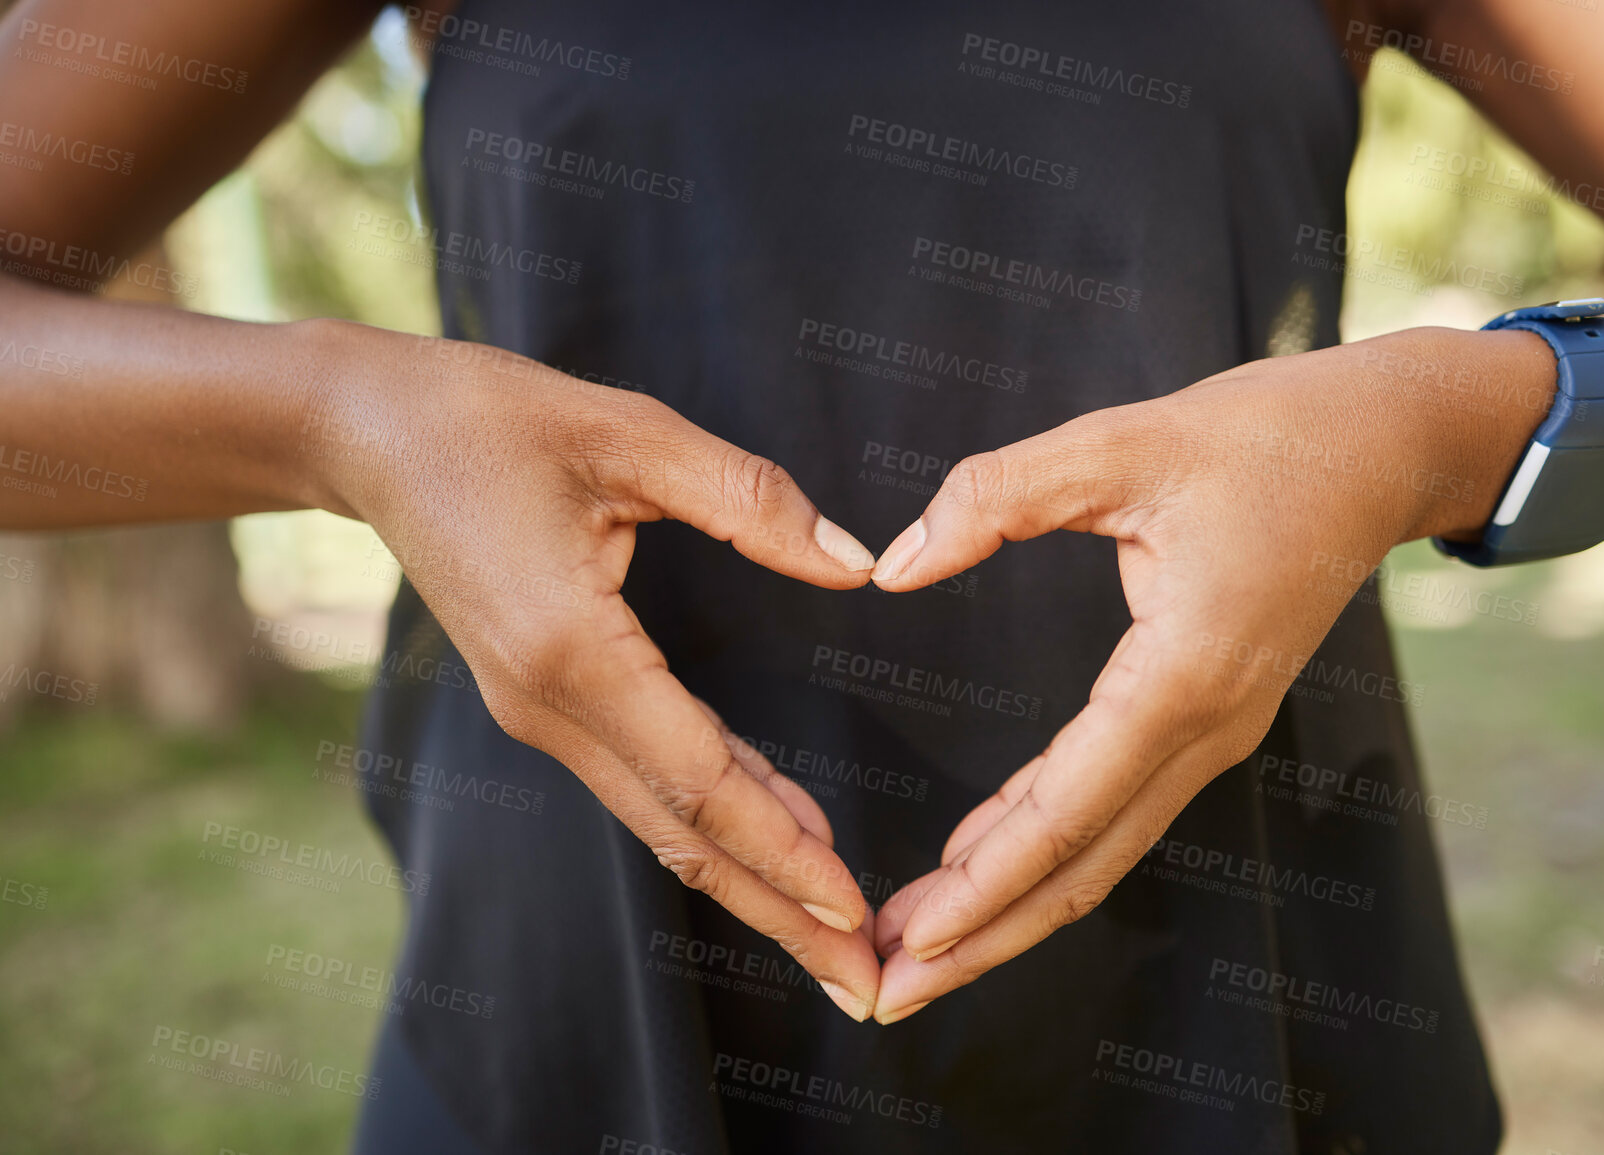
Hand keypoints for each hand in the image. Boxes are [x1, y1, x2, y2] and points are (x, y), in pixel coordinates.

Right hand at [301, 321, 884, 1020]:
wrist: (368, 434)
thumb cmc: (491, 418)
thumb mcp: (629, 434)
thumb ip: (748, 499)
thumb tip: (855, 559)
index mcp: (570, 649)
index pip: (698, 777)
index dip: (781, 849)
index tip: (852, 911)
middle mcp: (550, 705)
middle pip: (682, 830)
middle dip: (778, 908)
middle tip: (864, 980)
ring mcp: (540, 712)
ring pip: (663, 817)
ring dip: (750, 877)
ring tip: (834, 930)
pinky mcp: (545, 699)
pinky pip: (643, 775)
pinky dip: (713, 815)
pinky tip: (778, 833)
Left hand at [864, 326, 1553, 1022]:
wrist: (1384, 445)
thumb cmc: (1265, 435)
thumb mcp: (1119, 442)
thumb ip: (996, 497)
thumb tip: (895, 566)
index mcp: (1185, 674)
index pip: (1066, 812)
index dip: (982, 887)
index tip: (911, 943)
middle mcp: (1207, 727)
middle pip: (1081, 866)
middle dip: (985, 936)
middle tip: (891, 988)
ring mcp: (1214, 731)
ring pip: (1099, 850)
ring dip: (1009, 904)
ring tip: (918, 943)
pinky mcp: (1205, 716)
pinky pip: (1114, 804)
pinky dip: (1043, 845)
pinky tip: (978, 860)